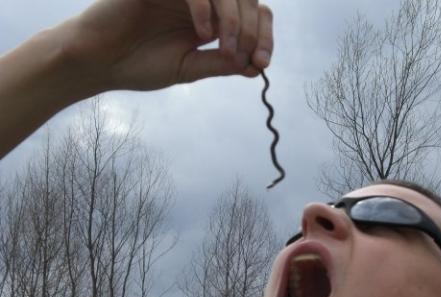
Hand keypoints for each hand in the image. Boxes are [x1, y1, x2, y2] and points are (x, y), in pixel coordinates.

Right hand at [65, 0, 273, 91]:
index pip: (252, 13)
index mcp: (211, 18)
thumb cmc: (139, 65)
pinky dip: (207, 9)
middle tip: (247, 57)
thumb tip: (256, 66)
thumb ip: (222, 64)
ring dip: (235, 20)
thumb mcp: (190, 68)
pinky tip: (203, 34)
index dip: (264, 36)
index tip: (262, 62)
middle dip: (254, 30)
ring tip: (227, 49)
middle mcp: (202, 1)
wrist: (99, 62)